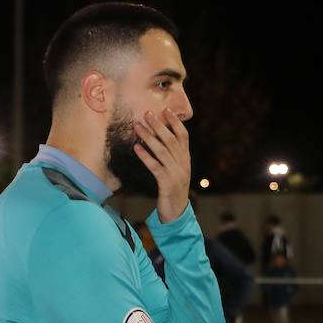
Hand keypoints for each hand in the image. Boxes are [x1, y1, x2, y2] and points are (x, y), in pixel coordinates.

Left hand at [133, 107, 190, 223]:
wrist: (176, 212)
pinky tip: (136, 148)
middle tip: (147, 113)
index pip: (183, 136)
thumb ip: (170, 155)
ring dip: (149, 137)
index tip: (166, 110)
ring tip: (137, 127)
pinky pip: (155, 167)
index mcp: (186, 159)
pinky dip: (145, 156)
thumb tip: (158, 138)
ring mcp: (176, 174)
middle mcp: (183, 164)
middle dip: (159, 125)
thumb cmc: (172, 189)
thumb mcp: (175, 170)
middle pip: (171, 140)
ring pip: (162, 151)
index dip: (175, 122)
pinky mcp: (167, 184)